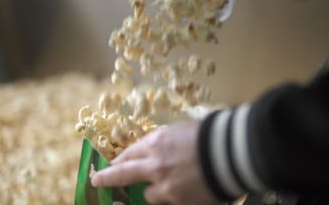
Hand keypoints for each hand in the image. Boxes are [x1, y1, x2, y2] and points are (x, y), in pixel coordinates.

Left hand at [91, 121, 219, 204]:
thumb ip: (162, 142)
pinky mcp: (177, 201)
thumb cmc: (209, 136)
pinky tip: (189, 190)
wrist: (231, 152)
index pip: (127, 154)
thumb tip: (153, 151)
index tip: (107, 166)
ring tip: (176, 185)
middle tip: (97, 182)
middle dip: (106, 179)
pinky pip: (168, 202)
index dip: (116, 162)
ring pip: (149, 195)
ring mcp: (164, 186)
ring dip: (156, 191)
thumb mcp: (181, 130)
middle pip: (122, 174)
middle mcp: (154, 165)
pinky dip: (175, 198)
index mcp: (155, 143)